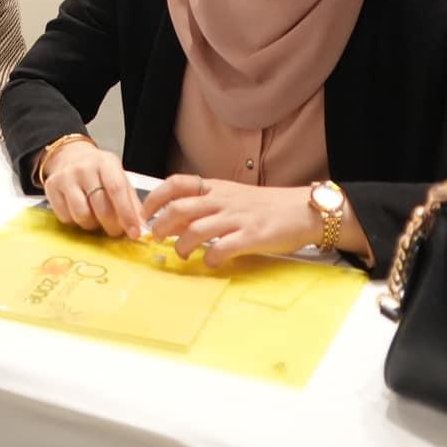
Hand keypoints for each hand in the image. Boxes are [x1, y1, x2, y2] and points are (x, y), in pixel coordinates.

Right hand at [43, 140, 142, 237]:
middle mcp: (84, 168)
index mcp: (105, 163)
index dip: (126, 214)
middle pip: (100, 207)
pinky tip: (80, 212)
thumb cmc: (99, 172)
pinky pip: (65, 217)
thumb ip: (130, 200)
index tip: (134, 233)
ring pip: (82, 215)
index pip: (117, 190)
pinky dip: (75, 222)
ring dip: (92, 225)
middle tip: (115, 231)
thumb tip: (141, 226)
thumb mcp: (118, 177)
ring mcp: (65, 177)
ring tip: (96, 219)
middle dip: (111, 226)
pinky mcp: (51, 187)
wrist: (70, 156)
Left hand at [142, 174, 349, 266]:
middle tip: (156, 239)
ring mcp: (237, 218)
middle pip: (179, 208)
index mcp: (216, 187)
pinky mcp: (252, 237)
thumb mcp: (232, 197)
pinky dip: (211, 258)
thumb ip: (206, 205)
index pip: (176, 184)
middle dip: (160, 226)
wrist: (302, 210)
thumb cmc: (265, 207)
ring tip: (183, 254)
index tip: (143, 214)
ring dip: (182, 246)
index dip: (154, 198)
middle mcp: (223, 200)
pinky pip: (222, 248)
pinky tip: (211, 262)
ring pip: (196, 230)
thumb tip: (173, 219)